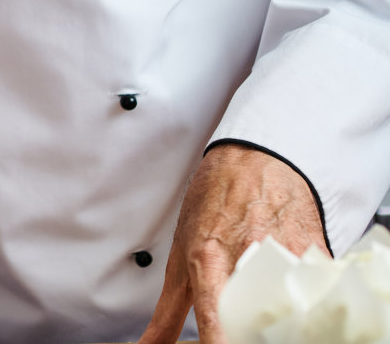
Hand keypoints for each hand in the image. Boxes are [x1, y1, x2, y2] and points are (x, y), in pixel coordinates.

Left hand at [138, 143, 326, 343]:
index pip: (214, 315)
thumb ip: (167, 312)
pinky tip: (295, 308)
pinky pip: (316, 292)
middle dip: (252, 332)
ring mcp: (284, 253)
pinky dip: (307, 308)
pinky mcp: (316, 251)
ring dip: (282, 322)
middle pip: (256, 319)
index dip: (219, 341)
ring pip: (291, 309)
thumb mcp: (181, 255)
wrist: (253, 158)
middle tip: (245, 330)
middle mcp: (246, 256)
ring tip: (270, 320)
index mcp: (207, 259)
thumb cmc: (213, 206)